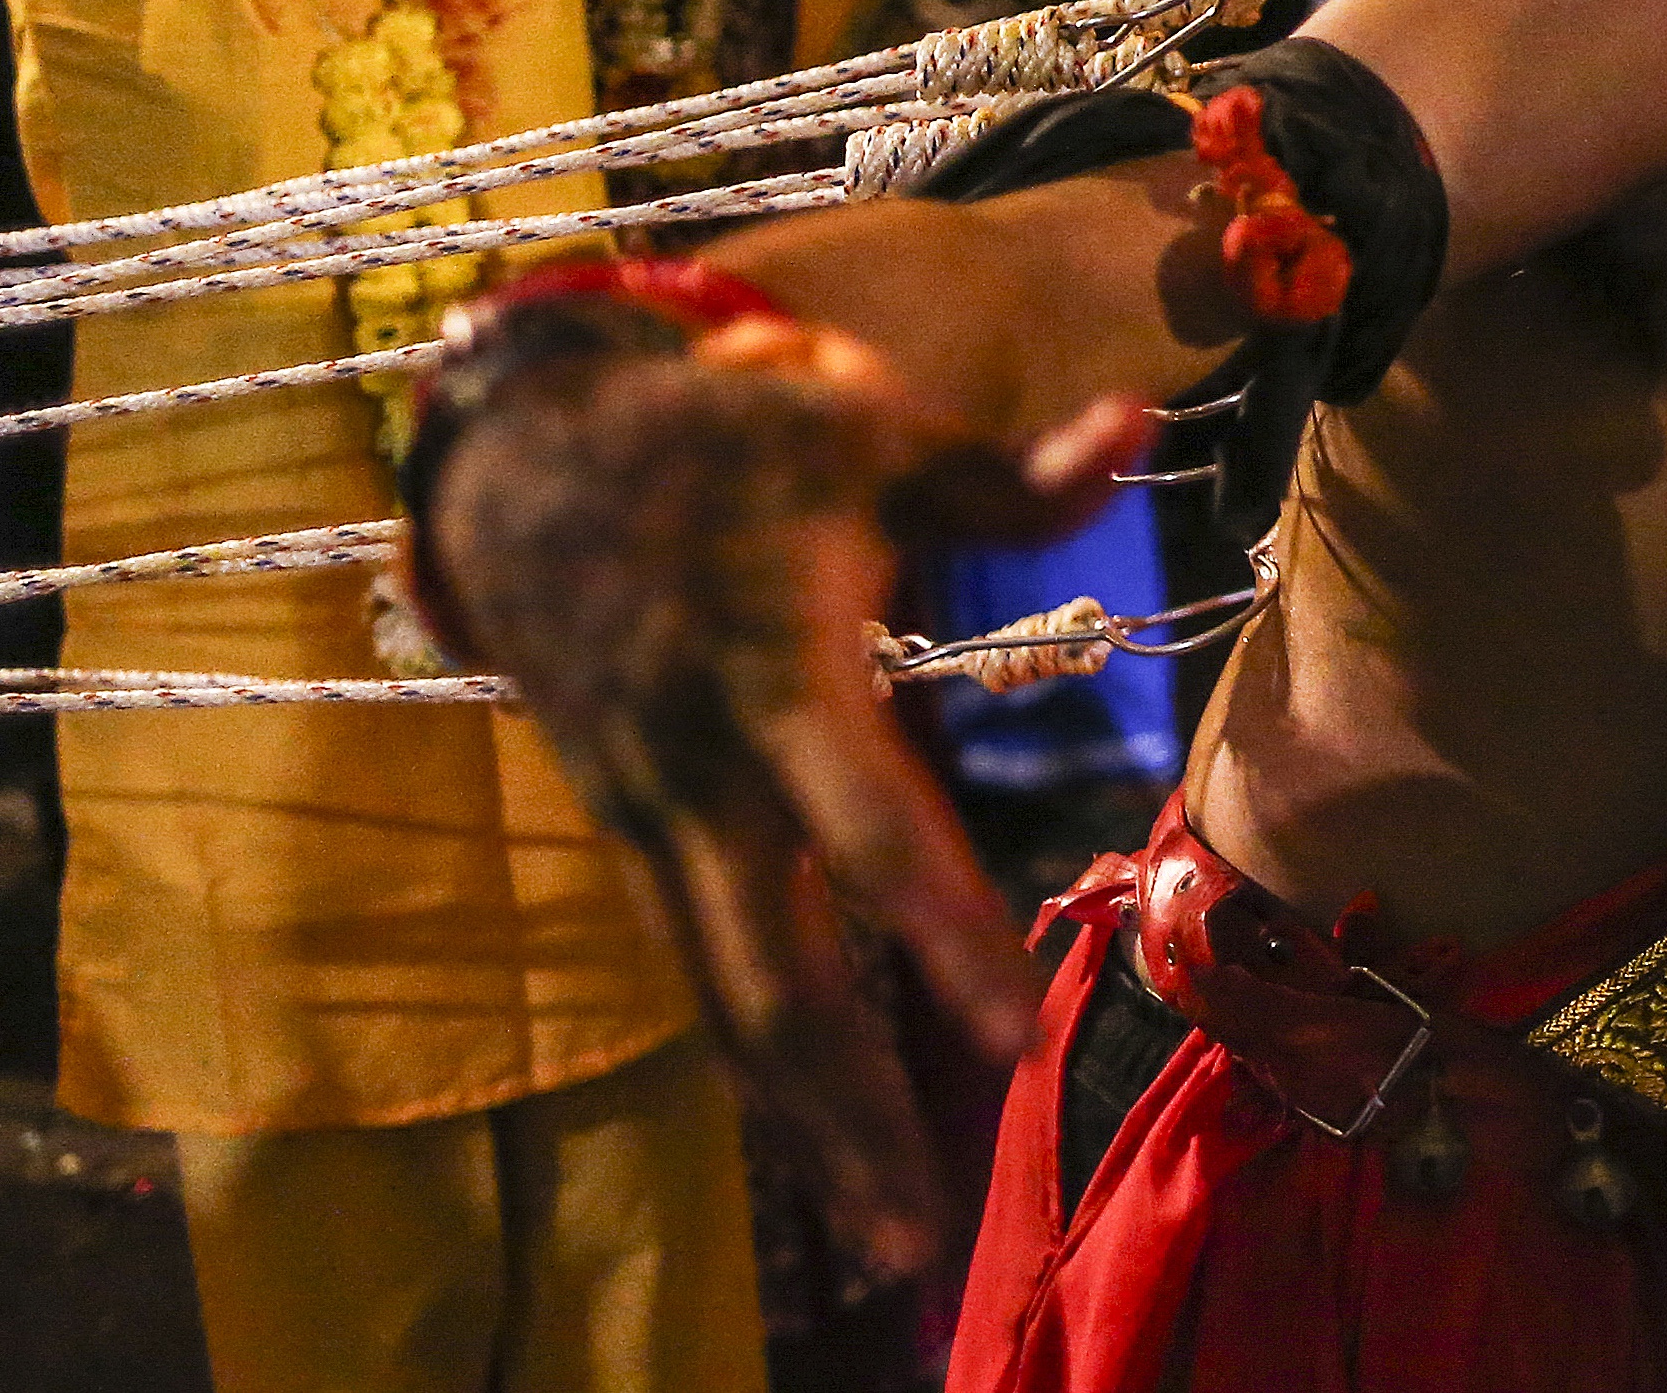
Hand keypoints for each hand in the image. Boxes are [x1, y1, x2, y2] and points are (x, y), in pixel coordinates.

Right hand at [420, 310, 1157, 1260]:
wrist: (531, 468)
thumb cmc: (732, 443)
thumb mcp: (867, 436)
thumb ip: (1005, 477)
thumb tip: (1136, 429)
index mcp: (773, 674)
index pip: (866, 827)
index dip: (936, 928)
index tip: (1008, 1031)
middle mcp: (703, 771)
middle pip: (774, 972)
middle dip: (848, 1105)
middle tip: (919, 1231)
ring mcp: (656, 817)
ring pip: (728, 1000)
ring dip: (804, 1120)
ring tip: (890, 1236)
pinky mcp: (638, 840)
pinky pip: (704, 974)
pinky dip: (763, 1066)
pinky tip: (824, 1143)